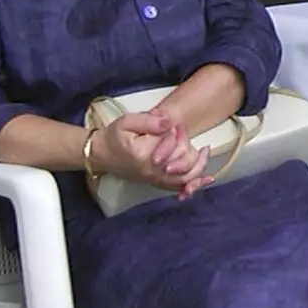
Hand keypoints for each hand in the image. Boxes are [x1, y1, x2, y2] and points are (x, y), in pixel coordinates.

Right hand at [92, 111, 212, 197]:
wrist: (101, 154)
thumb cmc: (114, 137)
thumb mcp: (127, 122)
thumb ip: (149, 120)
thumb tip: (169, 122)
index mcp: (145, 155)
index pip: (172, 145)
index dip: (177, 133)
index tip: (174, 124)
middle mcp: (152, 171)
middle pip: (183, 162)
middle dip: (187, 145)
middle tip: (183, 132)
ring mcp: (155, 179)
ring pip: (184, 178)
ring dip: (199, 166)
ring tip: (205, 152)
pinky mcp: (155, 182)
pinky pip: (177, 187)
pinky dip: (193, 184)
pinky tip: (205, 178)